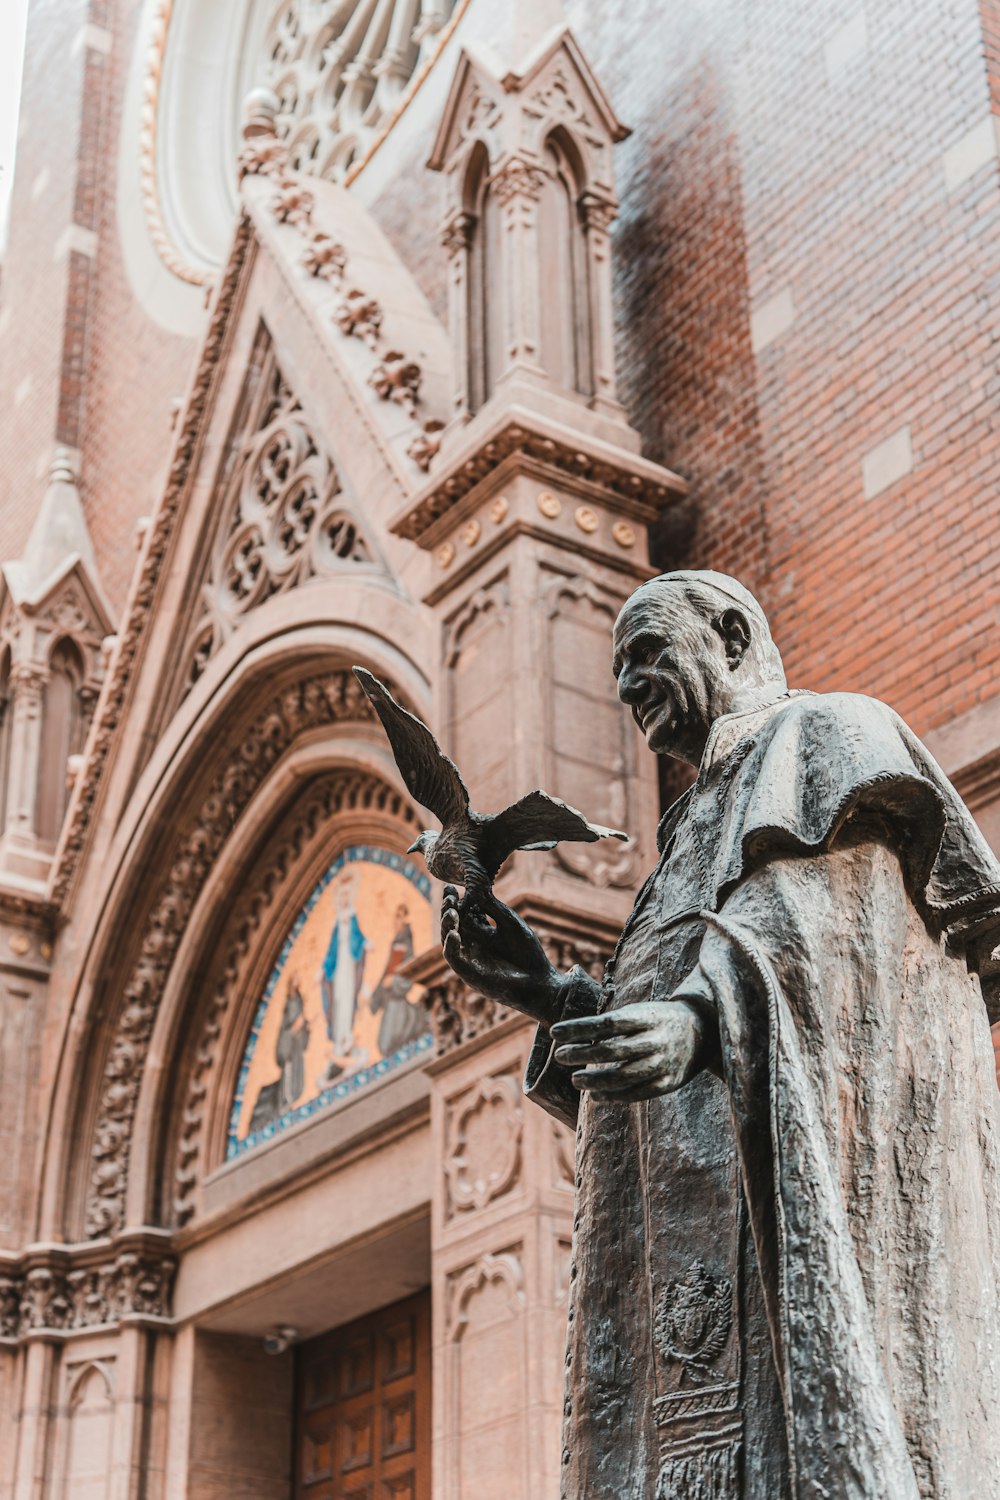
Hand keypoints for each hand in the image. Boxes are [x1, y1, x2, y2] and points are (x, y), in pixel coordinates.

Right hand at [440, 885, 568, 1025]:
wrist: (539, 983)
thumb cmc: (528, 953)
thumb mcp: (510, 923)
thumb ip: (492, 906)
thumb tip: (475, 886)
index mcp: (483, 931)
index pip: (465, 912)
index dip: (457, 900)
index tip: (452, 886)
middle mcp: (473, 943)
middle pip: (454, 922)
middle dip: (449, 908)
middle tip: (450, 895)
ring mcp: (470, 958)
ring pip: (449, 938)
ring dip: (447, 924)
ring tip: (452, 911)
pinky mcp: (469, 973)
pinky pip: (454, 958)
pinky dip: (451, 946)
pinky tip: (455, 934)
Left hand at [551, 999, 707, 1099]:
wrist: (702, 1032)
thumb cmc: (657, 1020)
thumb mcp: (639, 1012)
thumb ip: (612, 1024)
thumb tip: (571, 1033)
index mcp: (647, 1017)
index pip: (607, 1023)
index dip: (579, 1028)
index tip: (555, 1031)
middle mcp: (656, 1040)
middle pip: (613, 1050)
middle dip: (582, 1053)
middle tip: (560, 1055)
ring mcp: (664, 1063)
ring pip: (623, 1076)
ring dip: (595, 1080)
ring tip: (575, 1079)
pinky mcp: (668, 1083)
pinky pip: (637, 1093)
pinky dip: (614, 1096)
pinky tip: (595, 1095)